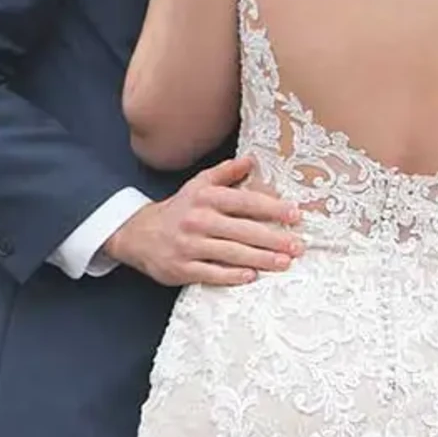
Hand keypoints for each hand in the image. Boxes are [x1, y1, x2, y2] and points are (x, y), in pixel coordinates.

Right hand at [105, 155, 301, 287]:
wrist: (139, 234)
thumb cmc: (179, 210)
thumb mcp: (199, 185)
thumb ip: (226, 173)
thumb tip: (253, 160)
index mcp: (205, 198)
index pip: (244, 202)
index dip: (271, 208)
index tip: (295, 214)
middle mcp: (198, 220)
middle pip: (242, 230)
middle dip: (273, 238)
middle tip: (298, 246)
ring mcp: (189, 246)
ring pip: (231, 253)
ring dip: (260, 259)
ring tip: (285, 263)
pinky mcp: (182, 268)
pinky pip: (211, 273)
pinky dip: (232, 276)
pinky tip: (252, 276)